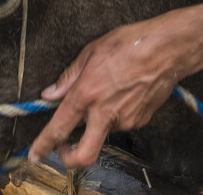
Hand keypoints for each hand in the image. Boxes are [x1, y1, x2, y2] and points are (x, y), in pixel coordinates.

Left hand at [28, 16, 189, 168]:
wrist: (167, 49)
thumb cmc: (129, 44)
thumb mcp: (91, 52)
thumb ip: (69, 77)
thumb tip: (50, 94)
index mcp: (86, 94)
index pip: (58, 128)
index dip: (42, 146)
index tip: (34, 155)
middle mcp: (104, 113)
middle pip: (84, 155)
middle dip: (69, 158)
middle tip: (64, 149)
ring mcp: (125, 120)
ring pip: (103, 129)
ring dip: (99, 118)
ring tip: (111, 89)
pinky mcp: (141, 120)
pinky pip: (122, 121)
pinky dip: (118, 112)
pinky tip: (126, 90)